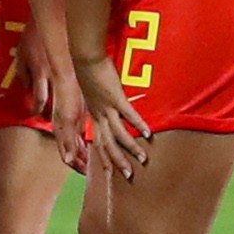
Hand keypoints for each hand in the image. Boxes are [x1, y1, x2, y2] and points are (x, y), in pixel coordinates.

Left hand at [70, 54, 151, 178]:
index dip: (104, 157)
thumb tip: (109, 110)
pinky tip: (148, 133)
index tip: (110, 172)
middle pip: (108, 144)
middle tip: (129, 175)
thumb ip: (101, 104)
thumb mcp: (93, 94)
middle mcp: (99, 115)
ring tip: (143, 158)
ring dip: (131, 148)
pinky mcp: (116, 97)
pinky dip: (138, 125)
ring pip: (119, 134)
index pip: (98, 142)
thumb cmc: (89, 73)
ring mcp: (107, 107)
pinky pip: (129, 115)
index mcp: (94, 115)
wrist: (85, 58)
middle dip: (118, 161)